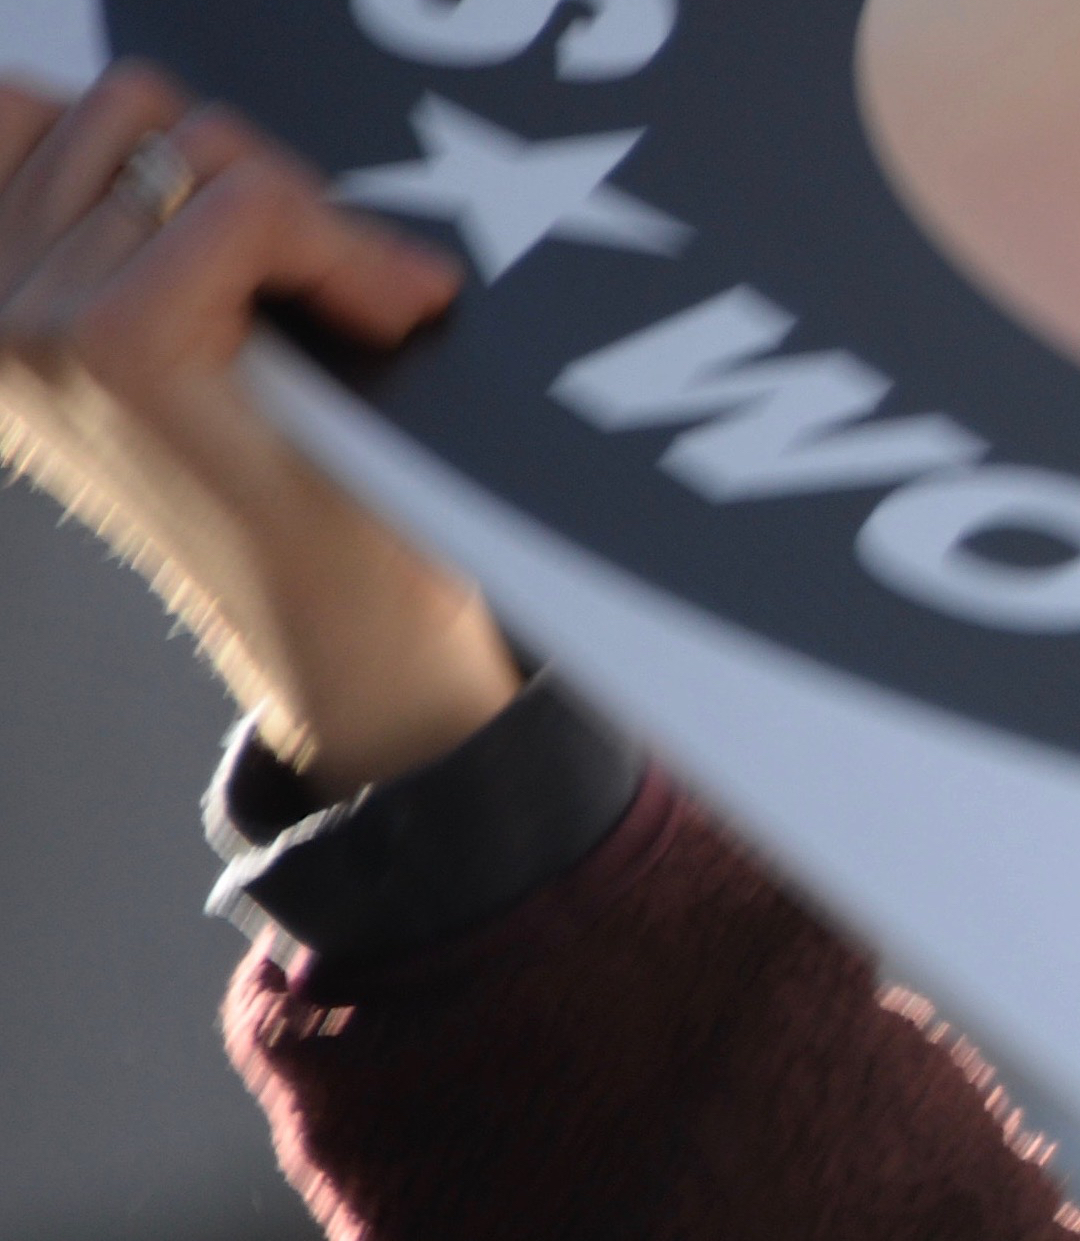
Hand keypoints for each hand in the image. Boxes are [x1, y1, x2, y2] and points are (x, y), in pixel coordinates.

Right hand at [1, 63, 514, 796]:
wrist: (351, 640)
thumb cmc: (301, 490)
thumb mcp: (197, 331)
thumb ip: (145, 225)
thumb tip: (179, 132)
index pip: (20, 106)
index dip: (160, 145)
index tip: (255, 229)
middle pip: (133, 109)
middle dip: (258, 174)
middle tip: (333, 276)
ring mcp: (36, 323)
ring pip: (194, 146)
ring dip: (305, 209)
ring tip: (355, 303)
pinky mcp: (118, 343)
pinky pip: (246, 208)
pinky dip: (341, 247)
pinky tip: (389, 313)